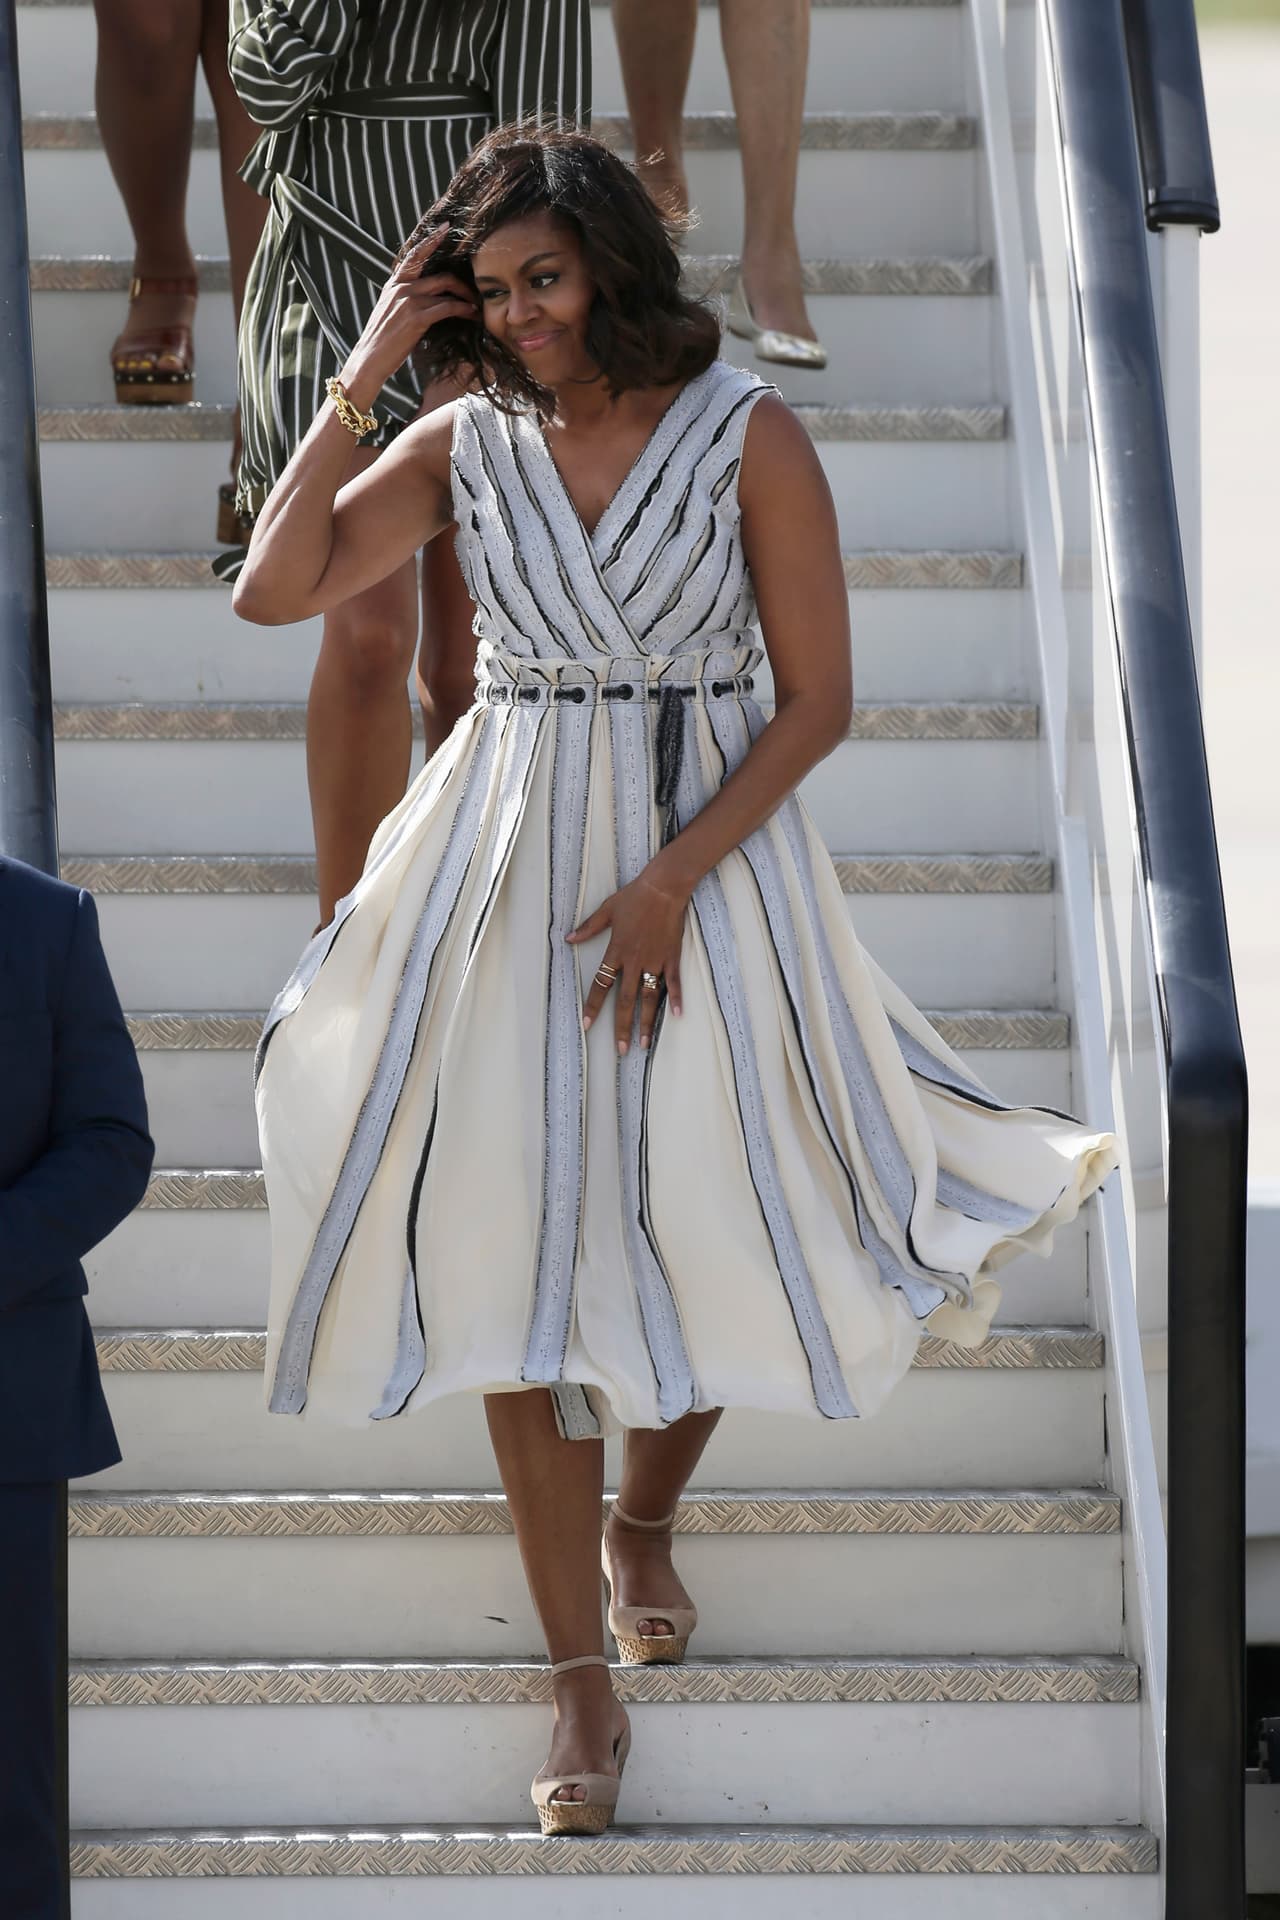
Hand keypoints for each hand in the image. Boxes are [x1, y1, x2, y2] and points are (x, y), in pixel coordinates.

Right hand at [338, 228, 476, 410]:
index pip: (414, 254)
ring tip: (476, 306)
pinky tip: (472, 314)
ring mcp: (409, 301)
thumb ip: (404, 297)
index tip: (445, 227)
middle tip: (475, 291)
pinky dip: (463, 309)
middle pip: (440, 275)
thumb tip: (424, 294)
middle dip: (462, 282)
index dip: (431, 239)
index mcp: (394, 284)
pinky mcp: (417, 317)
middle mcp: (401, 288)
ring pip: (446, 290)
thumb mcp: (390, 311)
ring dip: (466, 298)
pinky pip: (448, 307)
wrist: (369, 360)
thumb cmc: (382, 340)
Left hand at [568, 865, 689, 1053]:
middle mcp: (634, 961)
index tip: (588, 1025)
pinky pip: (673, 983)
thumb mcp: (607, 910)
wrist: (664, 887)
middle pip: (626, 1000)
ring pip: (649, 998)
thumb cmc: (634, 896)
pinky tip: (676, 1017)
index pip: (602, 985)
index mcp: (616, 951)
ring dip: (647, 1022)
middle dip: (622, 1027)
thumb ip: (589, 928)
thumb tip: (569, 939)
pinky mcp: (671, 957)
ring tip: (645, 1044)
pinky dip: (675, 999)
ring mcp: (654, 961)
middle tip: (621, 1049)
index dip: (594, 1006)